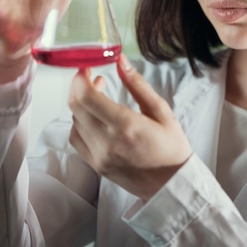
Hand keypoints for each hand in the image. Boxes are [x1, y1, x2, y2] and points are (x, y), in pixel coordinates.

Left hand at [68, 56, 191, 200]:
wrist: (171, 185)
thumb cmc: (171, 148)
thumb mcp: (161, 111)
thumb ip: (137, 84)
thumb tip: (120, 61)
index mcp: (126, 126)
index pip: (85, 96)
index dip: (80, 77)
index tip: (88, 67)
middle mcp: (107, 142)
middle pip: (75, 106)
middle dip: (80, 86)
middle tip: (94, 78)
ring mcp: (99, 156)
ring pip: (74, 120)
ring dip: (81, 104)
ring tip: (99, 97)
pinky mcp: (95, 165)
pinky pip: (76, 138)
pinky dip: (79, 122)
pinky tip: (94, 117)